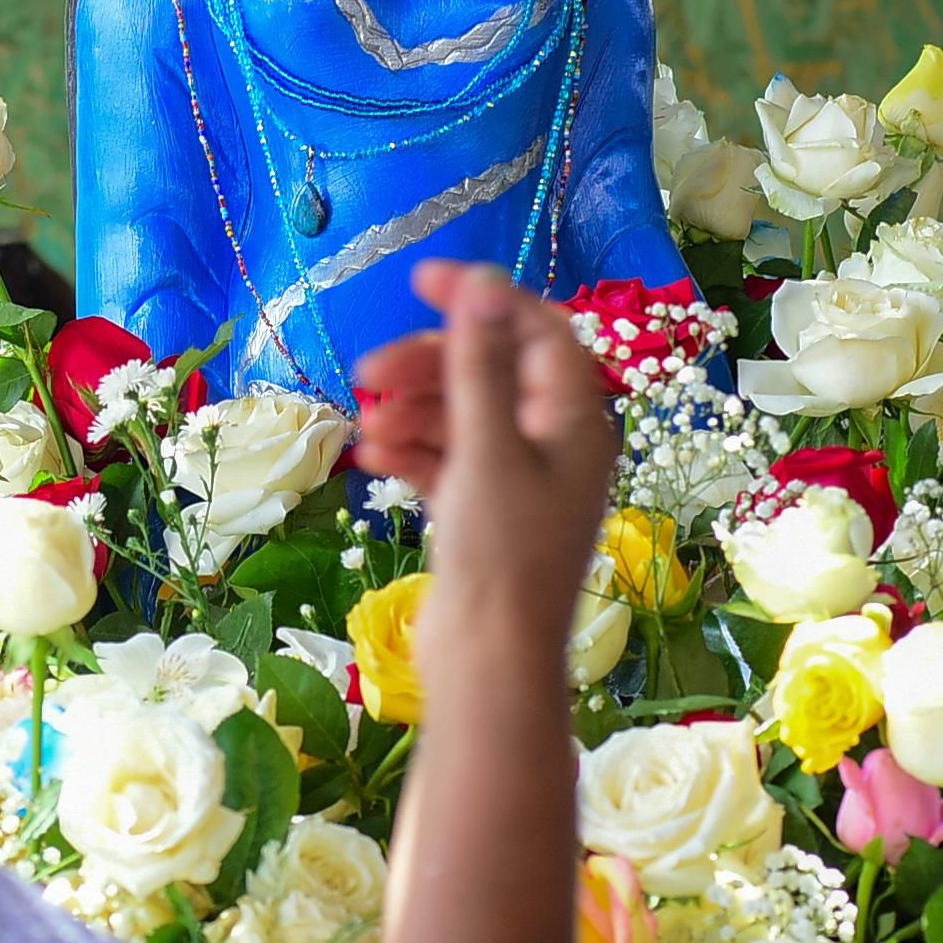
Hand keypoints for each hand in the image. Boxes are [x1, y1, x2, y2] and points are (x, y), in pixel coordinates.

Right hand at [353, 262, 613, 641]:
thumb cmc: (501, 553)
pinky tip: (372, 460)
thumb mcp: (487, 447)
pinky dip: (412, 454)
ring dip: (413, 412)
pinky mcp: (484, 516)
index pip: (536, 330)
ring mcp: (518, 482)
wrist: (489, 663)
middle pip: (490, 373)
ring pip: (462, 418)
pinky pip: (448, 463)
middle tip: (367, 370)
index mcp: (576, 420)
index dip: (483, 299)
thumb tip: (482, 280)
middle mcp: (554, 444)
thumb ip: (480, 362)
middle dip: (429, 365)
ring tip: (366, 428)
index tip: (421, 282)